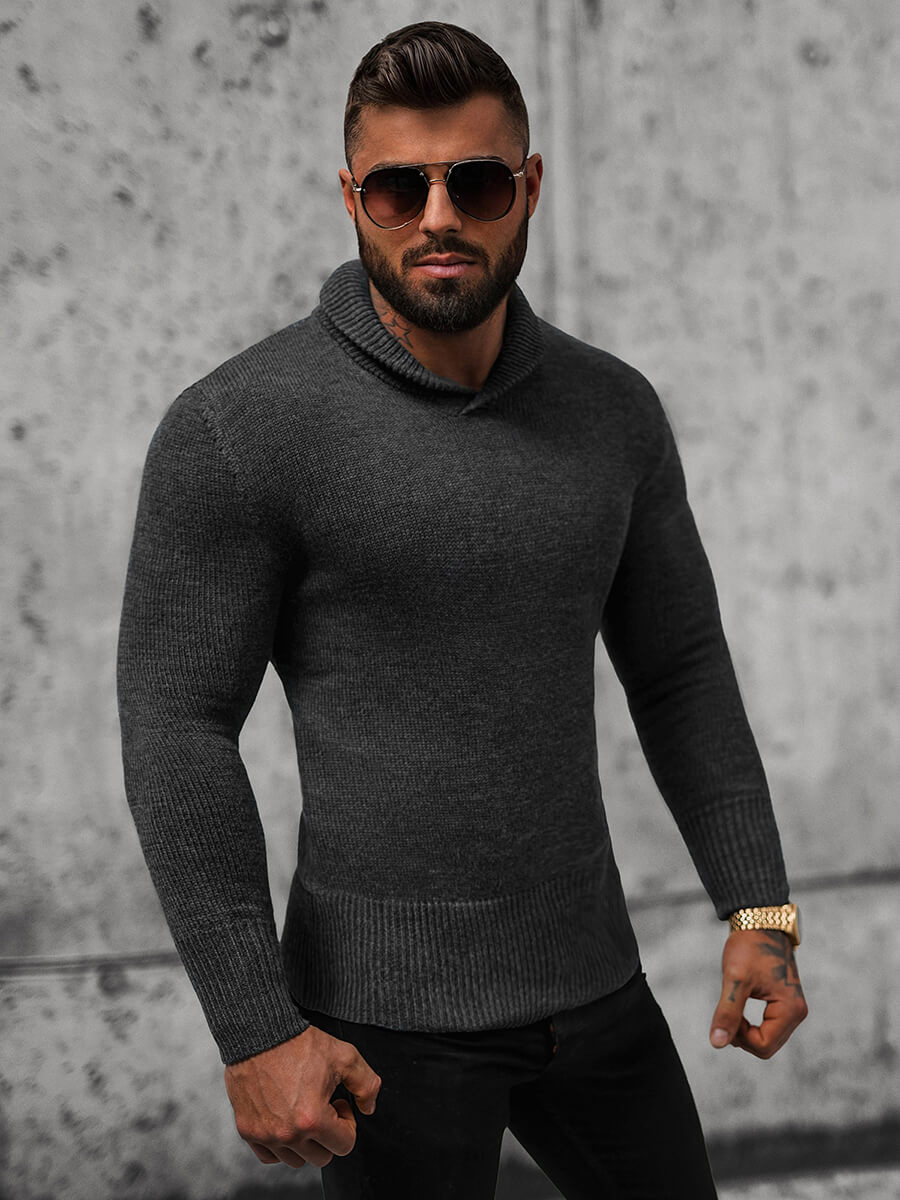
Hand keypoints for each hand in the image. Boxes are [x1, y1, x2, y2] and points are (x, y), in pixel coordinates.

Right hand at [224, 1024, 381, 1167]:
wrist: (260, 1033)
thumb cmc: (300, 1044)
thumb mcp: (345, 1056)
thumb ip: (367, 1085)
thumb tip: (369, 1108)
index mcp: (313, 1119)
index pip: (345, 1145)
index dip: (347, 1122)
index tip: (338, 1103)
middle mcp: (288, 1134)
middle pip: (322, 1157)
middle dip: (328, 1134)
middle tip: (323, 1106)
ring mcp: (265, 1135)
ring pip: (296, 1160)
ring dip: (305, 1141)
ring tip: (303, 1111)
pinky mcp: (247, 1131)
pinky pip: (270, 1156)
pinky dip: (280, 1144)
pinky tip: (285, 1118)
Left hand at [709, 929, 807, 1058]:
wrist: (760, 922)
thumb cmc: (749, 947)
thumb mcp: (735, 979)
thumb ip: (727, 1012)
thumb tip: (717, 1043)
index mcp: (791, 1010)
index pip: (763, 1046)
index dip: (739, 1036)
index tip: (726, 1012)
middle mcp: (797, 1013)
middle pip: (767, 1047)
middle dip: (742, 1036)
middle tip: (726, 1011)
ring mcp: (793, 1009)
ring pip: (767, 1039)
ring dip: (746, 1030)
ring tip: (733, 1005)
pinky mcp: (786, 1004)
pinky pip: (769, 1028)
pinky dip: (751, 1024)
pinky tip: (739, 1006)